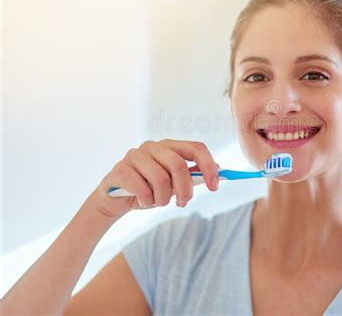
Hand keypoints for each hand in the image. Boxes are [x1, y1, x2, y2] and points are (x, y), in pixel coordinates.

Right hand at [90, 139, 219, 218]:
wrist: (116, 200)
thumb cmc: (148, 189)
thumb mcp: (173, 184)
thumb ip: (192, 176)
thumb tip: (218, 170)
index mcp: (169, 146)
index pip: (196, 148)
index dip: (208, 167)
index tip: (214, 187)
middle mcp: (152, 146)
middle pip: (179, 165)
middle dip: (185, 189)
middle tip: (183, 203)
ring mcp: (134, 155)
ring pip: (160, 179)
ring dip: (163, 199)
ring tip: (159, 202)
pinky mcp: (120, 169)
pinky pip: (142, 189)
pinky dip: (147, 202)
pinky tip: (143, 202)